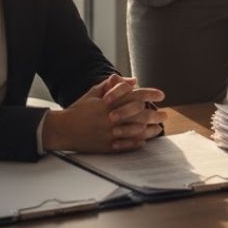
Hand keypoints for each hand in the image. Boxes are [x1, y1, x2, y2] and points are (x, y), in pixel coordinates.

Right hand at [42, 75, 166, 153]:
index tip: (161, 95)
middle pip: (139, 114)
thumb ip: (113, 85)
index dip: (150, 94)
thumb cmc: (79, 109)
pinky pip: (127, 145)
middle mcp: (111, 117)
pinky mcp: (106, 146)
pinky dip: (137, 142)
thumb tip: (133, 80)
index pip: (135, 95)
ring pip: (136, 131)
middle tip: (165, 115)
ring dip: (150, 130)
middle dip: (155, 114)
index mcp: (109, 102)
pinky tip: (144, 140)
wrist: (62, 129)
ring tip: (159, 128)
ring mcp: (109, 133)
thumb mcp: (94, 93)